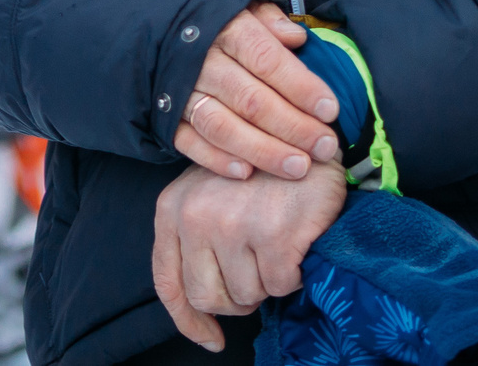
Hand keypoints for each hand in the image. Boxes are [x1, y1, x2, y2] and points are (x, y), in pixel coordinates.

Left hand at [151, 158, 345, 350]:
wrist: (309, 140)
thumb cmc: (259, 173)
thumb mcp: (209, 196)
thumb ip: (195, 243)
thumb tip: (200, 311)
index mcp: (172, 208)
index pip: (168, 282)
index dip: (188, 320)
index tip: (211, 337)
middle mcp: (196, 215)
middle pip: (207, 297)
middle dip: (236, 299)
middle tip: (258, 273)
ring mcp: (233, 224)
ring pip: (247, 295)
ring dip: (267, 282)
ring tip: (277, 243)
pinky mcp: (273, 234)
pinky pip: (280, 286)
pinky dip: (293, 275)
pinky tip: (296, 242)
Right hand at [174, 6, 340, 181]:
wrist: (156, 29)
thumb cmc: (216, 22)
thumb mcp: (245, 6)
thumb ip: (271, 21)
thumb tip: (297, 39)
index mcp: (226, 29)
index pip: (266, 59)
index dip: (300, 86)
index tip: (330, 110)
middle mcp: (201, 61)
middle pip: (250, 99)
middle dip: (293, 127)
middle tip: (325, 147)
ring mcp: (180, 91)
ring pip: (222, 126)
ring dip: (262, 150)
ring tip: (298, 167)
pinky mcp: (164, 117)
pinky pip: (189, 142)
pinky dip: (217, 159)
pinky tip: (247, 173)